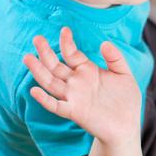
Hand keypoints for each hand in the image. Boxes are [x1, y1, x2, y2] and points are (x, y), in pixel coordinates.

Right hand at [23, 27, 140, 144]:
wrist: (127, 126)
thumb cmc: (125, 100)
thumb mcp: (124, 74)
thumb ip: (115, 58)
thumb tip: (104, 42)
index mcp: (87, 71)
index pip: (72, 54)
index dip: (67, 42)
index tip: (65, 30)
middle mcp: (77, 83)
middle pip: (56, 66)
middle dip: (45, 53)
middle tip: (37, 39)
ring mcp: (74, 97)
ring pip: (51, 83)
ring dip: (39, 71)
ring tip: (28, 58)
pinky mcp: (75, 112)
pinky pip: (56, 106)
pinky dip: (44, 99)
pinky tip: (34, 90)